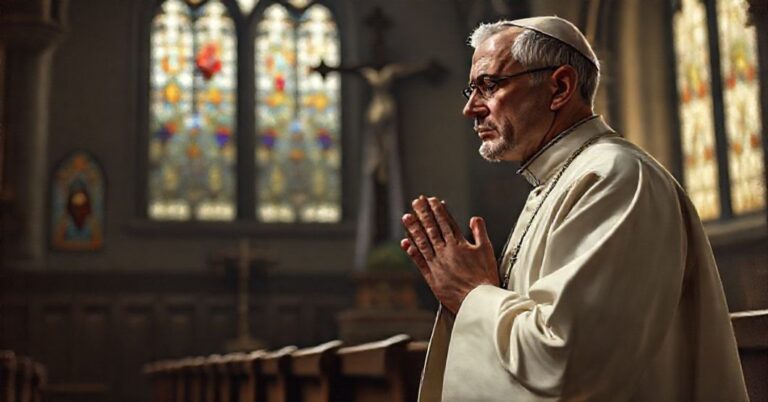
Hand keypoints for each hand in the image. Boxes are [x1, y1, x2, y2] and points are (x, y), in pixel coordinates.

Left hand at [400, 196, 498, 313]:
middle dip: (423, 213)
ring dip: (413, 228)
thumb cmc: (485, 277)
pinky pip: (419, 261)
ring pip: (422, 242)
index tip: (432, 200)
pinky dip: (411, 251)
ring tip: (406, 217)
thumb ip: (480, 233)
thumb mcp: (487, 251)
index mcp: (459, 244)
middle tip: (416, 201)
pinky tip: (405, 242)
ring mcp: (437, 263)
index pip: (446, 222)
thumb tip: (475, 218)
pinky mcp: (432, 276)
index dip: (438, 210)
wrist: (478, 300)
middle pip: (432, 228)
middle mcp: (445, 251)